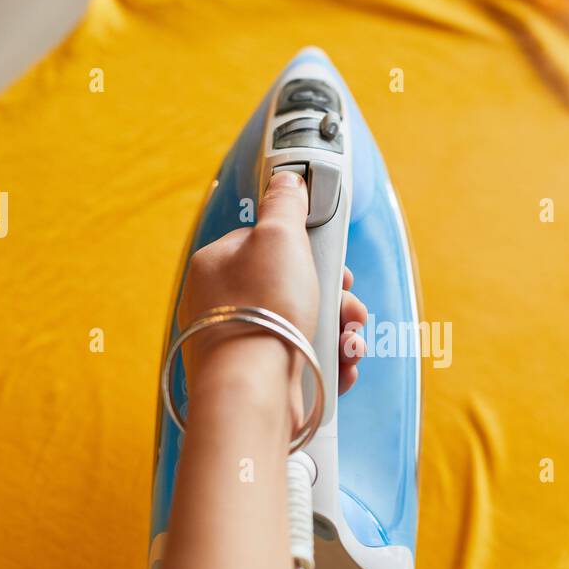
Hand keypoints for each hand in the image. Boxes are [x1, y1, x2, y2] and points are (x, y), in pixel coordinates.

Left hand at [179, 170, 367, 422]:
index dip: (310, 252)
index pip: (269, 245)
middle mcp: (224, 305)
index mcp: (218, 265)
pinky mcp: (260, 376)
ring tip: (350, 343)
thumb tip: (286, 179)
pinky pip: (304, 361)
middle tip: (348, 307)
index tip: (334, 266)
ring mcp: (242, 343)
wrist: (255, 389)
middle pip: (294, 287)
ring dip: (339, 332)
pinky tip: (340, 365)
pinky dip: (329, 363)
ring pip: (304, 326)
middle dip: (334, 298)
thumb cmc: (262, 313)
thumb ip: (285, 203)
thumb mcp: (279, 236)